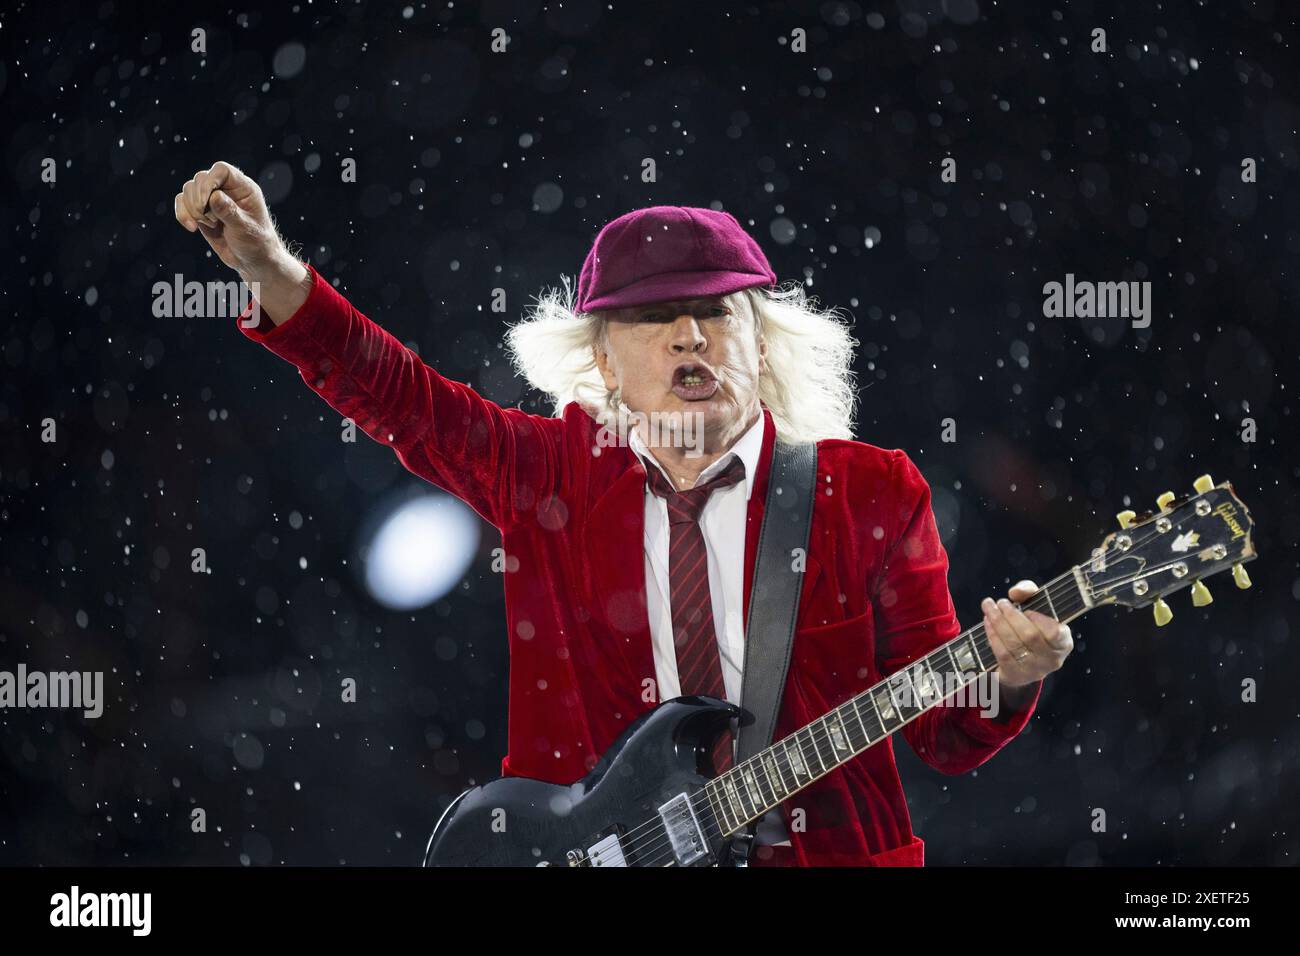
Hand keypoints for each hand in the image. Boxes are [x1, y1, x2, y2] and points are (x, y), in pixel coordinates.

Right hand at [174, 161, 288, 277]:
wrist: (252, 260)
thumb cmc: (256, 243)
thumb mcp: (245, 229)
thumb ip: (230, 212)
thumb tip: (214, 196)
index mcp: (243, 188)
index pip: (222, 170)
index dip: (210, 181)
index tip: (207, 201)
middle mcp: (227, 189)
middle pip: (201, 178)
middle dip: (199, 199)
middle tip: (210, 220)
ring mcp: (212, 199)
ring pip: (189, 189)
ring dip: (192, 209)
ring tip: (209, 225)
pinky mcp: (201, 211)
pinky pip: (182, 202)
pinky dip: (182, 213)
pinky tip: (192, 228)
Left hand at [980, 579, 1072, 690]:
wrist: (1023, 663)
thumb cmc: (1033, 628)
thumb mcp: (1037, 608)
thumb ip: (1029, 593)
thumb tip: (1015, 592)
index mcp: (1064, 643)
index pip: (1055, 632)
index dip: (1039, 620)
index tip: (1026, 609)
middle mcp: (1052, 660)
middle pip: (1030, 636)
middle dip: (1011, 616)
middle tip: (999, 602)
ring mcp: (1033, 671)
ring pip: (1014, 645)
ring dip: (998, 624)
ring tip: (988, 609)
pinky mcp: (1016, 676)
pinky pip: (1002, 655)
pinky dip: (993, 637)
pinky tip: (987, 624)